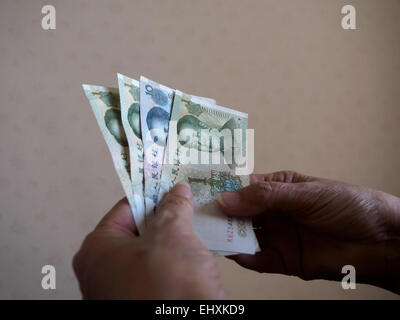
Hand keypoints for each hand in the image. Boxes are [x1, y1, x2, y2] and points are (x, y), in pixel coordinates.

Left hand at [73, 183, 223, 298]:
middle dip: (166, 217)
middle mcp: (102, 272)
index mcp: (96, 250)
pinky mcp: (143, 301)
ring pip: (151, 253)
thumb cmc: (168, 281)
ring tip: (197, 222)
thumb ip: (173, 208)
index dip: (152, 193)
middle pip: (138, 231)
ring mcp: (121, 291)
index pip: (126, 208)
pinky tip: (197, 250)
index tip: (173, 185)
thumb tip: (177, 191)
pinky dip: (176, 261)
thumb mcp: (172, 234)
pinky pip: (160, 272)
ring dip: (174, 239)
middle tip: (188, 202)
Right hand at [217, 171, 399, 292]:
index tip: (201, 190)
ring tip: (207, 234)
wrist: (382, 242)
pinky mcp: (284, 261)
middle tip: (198, 214)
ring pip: (245, 236)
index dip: (224, 188)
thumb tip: (226, 198)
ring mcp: (278, 237)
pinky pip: (257, 260)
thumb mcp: (305, 194)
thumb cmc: (349, 206)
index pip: (244, 187)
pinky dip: (243, 258)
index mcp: (279, 189)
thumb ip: (265, 197)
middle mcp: (275, 212)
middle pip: (240, 213)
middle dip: (221, 214)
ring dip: (228, 235)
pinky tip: (231, 254)